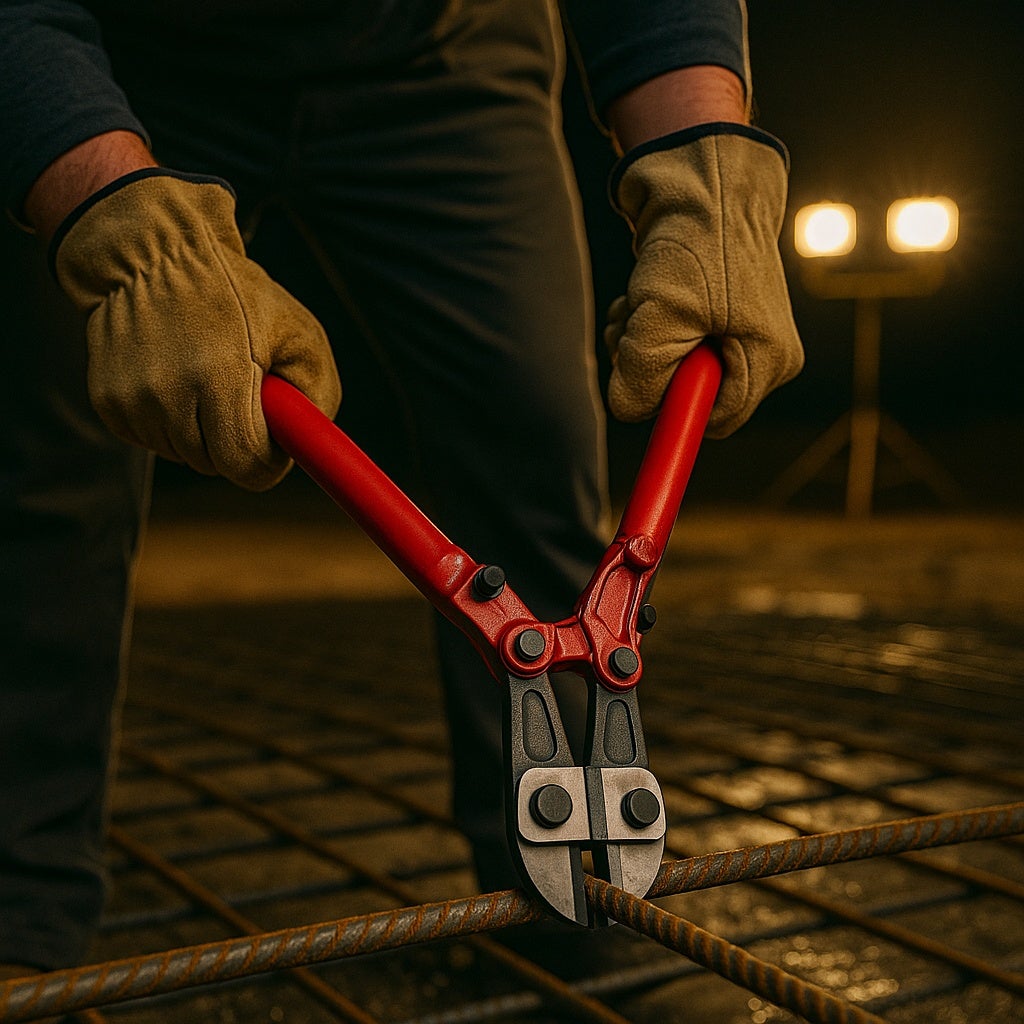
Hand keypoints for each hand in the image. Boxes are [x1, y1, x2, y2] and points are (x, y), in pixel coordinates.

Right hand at [53, 170, 341, 489]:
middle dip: (238, 444)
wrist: (151, 253)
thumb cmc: (237, 294)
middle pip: (216, 465)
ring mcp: (131, 400)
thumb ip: (317, 395)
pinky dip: (171, 423)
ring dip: (203, 433)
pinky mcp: (107, 403)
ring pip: (184, 456)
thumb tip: (306, 447)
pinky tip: (175, 379)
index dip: (269, 461)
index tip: (275, 441)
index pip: (247, 465)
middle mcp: (167, 393)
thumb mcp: (299, 332)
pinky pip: (154, 441)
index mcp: (220, 375)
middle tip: (243, 400)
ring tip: (206, 377)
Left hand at [605, 126, 802, 437]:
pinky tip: (639, 296)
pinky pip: (670, 344)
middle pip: (690, 395)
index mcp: (769, 359)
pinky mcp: (714, 315)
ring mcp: (740, 332)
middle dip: (651, 369)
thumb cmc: (696, 243)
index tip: (638, 381)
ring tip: (634, 305)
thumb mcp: (661, 317)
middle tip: (631, 332)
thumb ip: (641, 378)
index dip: (671, 408)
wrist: (704, 178)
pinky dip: (645, 326)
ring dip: (639, 345)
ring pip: (671, 369)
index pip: (713, 421)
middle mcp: (762, 352)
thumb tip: (629, 410)